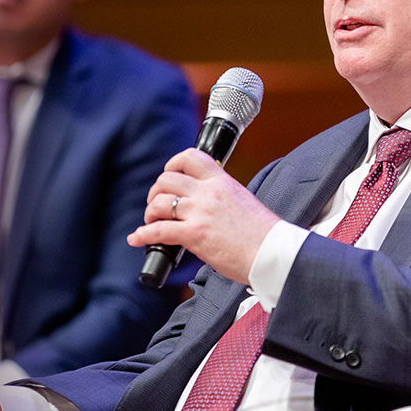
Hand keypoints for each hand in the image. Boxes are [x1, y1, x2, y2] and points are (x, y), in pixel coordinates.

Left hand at [130, 148, 280, 283]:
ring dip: (150, 213)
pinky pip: (159, 230)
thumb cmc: (262, 234)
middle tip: (157, 205)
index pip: (190, 157)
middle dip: (156, 192)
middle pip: (167, 180)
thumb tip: (204, 202)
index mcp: (222, 181)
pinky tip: (137, 238)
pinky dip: (143, 234)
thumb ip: (221, 196)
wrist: (273, 253)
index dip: (172, 164)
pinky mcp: (196, 234)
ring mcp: (201, 212)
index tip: (168, 175)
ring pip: (160, 203)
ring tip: (152, 222)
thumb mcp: (242, 200)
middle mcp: (209, 192)